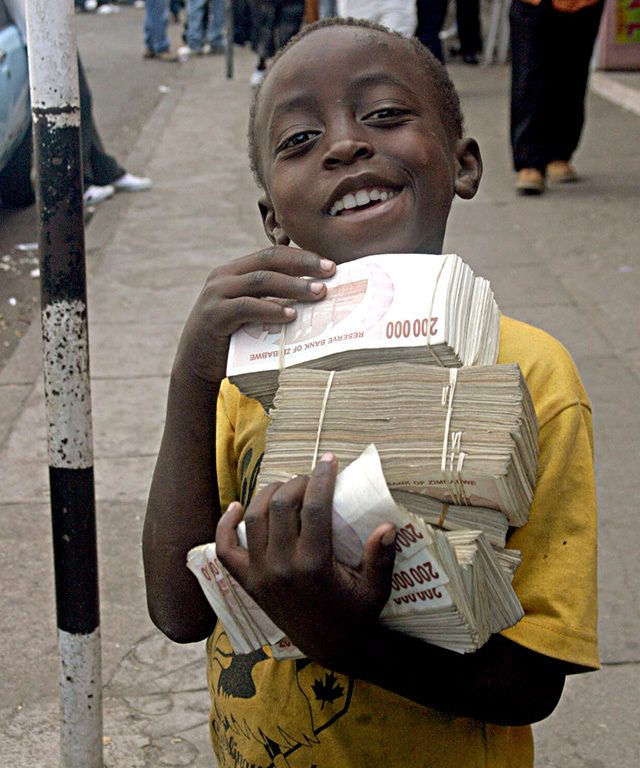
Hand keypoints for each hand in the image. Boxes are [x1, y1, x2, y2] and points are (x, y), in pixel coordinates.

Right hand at [172, 245, 335, 387]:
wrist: (195, 366)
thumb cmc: (231, 340)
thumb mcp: (252, 314)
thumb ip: (273, 301)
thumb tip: (316, 297)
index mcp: (234, 271)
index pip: (272, 254)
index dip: (301, 257)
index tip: (329, 265)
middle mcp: (223, 276)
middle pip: (269, 261)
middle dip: (303, 264)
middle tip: (330, 271)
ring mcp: (216, 294)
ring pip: (261, 281)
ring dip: (293, 286)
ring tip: (319, 294)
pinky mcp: (214, 315)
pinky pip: (247, 307)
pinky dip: (271, 310)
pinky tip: (292, 315)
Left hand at [216, 454, 396, 669]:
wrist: (331, 648)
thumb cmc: (357, 615)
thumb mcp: (376, 589)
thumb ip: (381, 558)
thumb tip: (387, 525)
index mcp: (314, 566)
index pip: (314, 508)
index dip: (322, 478)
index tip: (330, 461)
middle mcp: (282, 568)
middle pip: (281, 507)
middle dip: (297, 483)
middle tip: (311, 478)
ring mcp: (260, 576)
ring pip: (254, 519)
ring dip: (268, 494)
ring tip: (286, 487)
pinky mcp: (248, 584)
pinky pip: (225, 551)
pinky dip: (226, 526)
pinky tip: (237, 507)